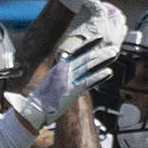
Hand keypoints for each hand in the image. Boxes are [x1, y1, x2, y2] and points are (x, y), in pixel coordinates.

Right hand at [16, 0, 124, 129]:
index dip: (90, 44)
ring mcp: (68, 80)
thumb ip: (62, 75)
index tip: (100, 38)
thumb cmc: (42, 98)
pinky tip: (108, 72)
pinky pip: (88, 81)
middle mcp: (65, 70)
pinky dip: (98, 76)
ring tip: (114, 55)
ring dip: (102, 60)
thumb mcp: (51, 81)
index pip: (77, 51)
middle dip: (101, 53)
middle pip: (86, 58)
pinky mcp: (71, 91)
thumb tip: (68, 71)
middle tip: (113, 49)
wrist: (33, 109)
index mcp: (60, 66)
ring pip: (89, 67)